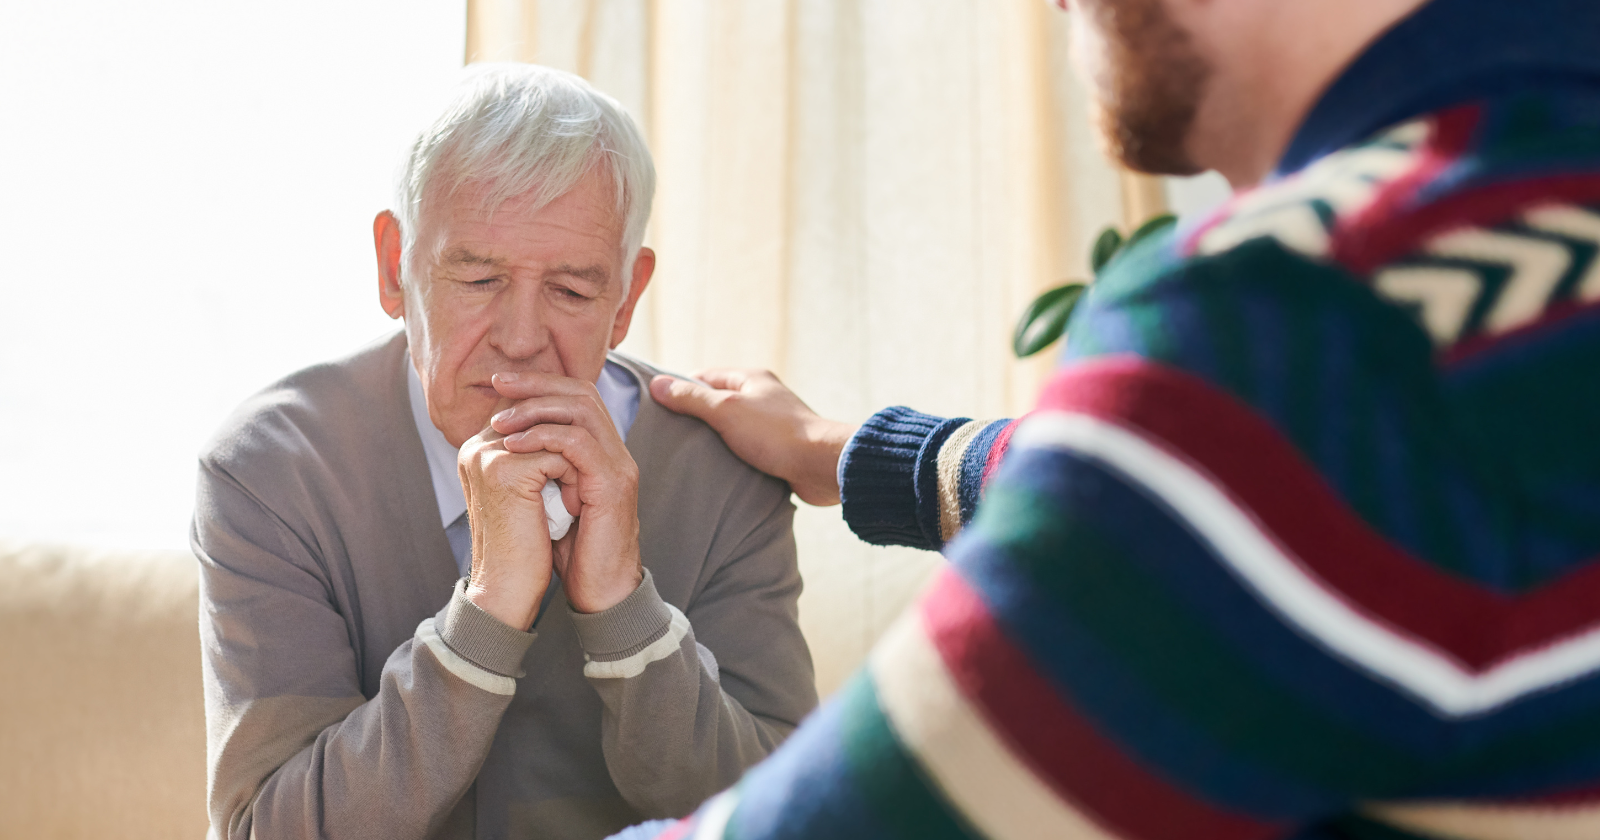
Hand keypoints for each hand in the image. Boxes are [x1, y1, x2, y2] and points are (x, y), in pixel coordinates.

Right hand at [457, 427, 573, 630]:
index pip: (531, 412)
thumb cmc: (522, 547)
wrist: (507, 591)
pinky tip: (572, 509)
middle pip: (543, 415)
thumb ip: (535, 456)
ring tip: (575, 501)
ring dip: (577, 465)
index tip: (578, 471)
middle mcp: (477, 446)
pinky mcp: (506, 471)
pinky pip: (560, 454)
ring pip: (556, 433)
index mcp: (479, 449)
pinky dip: (576, 480)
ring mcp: (488, 456)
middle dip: (572, 446)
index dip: (564, 436)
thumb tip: (569, 425)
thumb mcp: (528, 492)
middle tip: (581, 484)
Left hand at [490, 371, 642, 613]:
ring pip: (582, 409)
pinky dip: (544, 437)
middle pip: (581, 392)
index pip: (576, 396)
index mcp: (601, 452)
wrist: (601, 591)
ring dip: (535, 408)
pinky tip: (515, 445)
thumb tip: (502, 441)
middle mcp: (615, 452)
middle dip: (535, 384)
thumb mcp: (549, 499)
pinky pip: (579, 443)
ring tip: (500, 422)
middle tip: (498, 385)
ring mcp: (618, 466)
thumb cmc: (573, 551)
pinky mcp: (613, 485)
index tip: (500, 384)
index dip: (539, 383)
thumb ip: (539, 467)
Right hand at [648, 369, 855, 505]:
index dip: (681, 389)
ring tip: (689, 456)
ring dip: (714, 441)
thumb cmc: (776, 434)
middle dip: (696, 418)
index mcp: (752, 379)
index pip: (705, 377)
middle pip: (718, 403)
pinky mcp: (778, 450)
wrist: (821, 466)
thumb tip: (657, 384)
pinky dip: (732, 458)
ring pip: (732, 429)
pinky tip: (717, 471)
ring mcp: (772, 424)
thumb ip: (692, 398)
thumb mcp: (727, 410)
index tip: (659, 408)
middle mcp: (763, 397)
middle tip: (670, 436)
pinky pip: (746, 450)